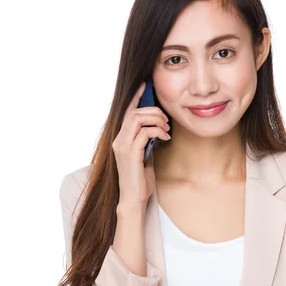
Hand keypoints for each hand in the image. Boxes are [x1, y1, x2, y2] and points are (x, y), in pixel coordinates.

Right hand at [113, 80, 170, 209]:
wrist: (133, 199)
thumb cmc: (140, 180)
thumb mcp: (144, 156)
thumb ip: (146, 142)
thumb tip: (157, 129)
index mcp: (120, 139)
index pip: (127, 112)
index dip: (136, 97)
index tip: (145, 86)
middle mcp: (118, 140)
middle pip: (134, 112)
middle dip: (153, 111)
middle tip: (166, 120)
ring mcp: (123, 146)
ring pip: (138, 119)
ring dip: (157, 120)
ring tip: (167, 129)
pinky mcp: (131, 153)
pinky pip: (145, 132)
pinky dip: (158, 132)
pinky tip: (165, 138)